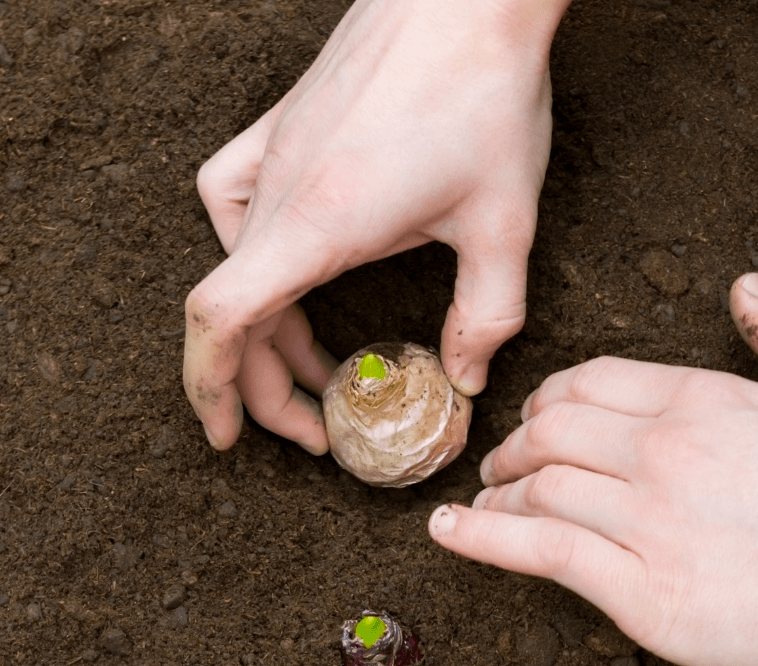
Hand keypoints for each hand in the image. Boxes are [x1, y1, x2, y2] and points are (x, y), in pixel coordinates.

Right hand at [184, 0, 563, 452]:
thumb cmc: (486, 94)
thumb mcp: (504, 228)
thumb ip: (486, 319)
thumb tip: (463, 382)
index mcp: (320, 223)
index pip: (223, 319)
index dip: (212, 389)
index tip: (226, 438)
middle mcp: (280, 189)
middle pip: (232, 311)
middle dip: (264, 387)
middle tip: (321, 431)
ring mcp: (274, 153)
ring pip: (235, 265)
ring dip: (268, 331)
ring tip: (321, 372)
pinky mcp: (284, 127)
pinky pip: (233, 201)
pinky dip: (250, 254)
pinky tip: (286, 269)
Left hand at [429, 272, 757, 665]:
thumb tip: (747, 291)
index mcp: (702, 399)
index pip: (589, 381)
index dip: (550, 398)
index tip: (539, 419)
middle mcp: (661, 450)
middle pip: (550, 430)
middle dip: (517, 444)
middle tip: (505, 463)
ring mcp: (645, 520)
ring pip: (536, 489)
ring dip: (500, 491)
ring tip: (484, 499)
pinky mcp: (640, 590)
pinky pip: (537, 551)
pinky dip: (482, 538)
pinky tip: (450, 531)